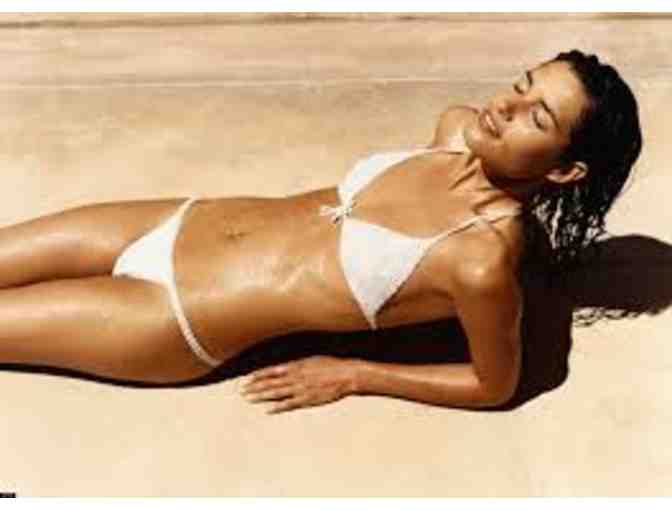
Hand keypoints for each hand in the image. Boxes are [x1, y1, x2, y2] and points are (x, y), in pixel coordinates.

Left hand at [240, 355, 358, 413]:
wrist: (347, 375)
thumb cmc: (331, 366)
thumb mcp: (312, 359)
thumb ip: (297, 364)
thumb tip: (284, 366)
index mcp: (296, 365)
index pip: (272, 370)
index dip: (258, 375)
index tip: (247, 379)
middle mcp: (296, 377)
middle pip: (271, 383)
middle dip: (255, 387)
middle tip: (242, 391)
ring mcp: (301, 389)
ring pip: (277, 393)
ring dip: (262, 396)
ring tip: (250, 399)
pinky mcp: (308, 400)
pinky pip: (290, 405)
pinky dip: (278, 407)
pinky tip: (268, 410)